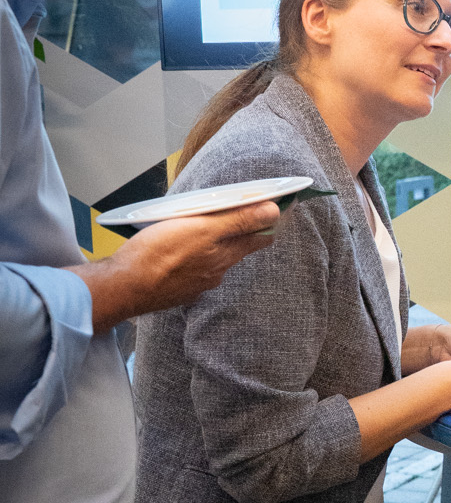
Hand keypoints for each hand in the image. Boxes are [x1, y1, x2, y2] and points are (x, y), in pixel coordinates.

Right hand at [71, 201, 282, 332]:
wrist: (125, 287)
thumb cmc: (159, 254)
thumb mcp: (202, 228)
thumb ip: (238, 221)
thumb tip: (273, 212)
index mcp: (224, 255)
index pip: (255, 239)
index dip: (264, 225)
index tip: (271, 216)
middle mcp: (215, 273)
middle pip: (234, 251)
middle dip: (239, 235)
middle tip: (240, 220)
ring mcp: (196, 284)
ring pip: (212, 262)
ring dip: (213, 248)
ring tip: (204, 234)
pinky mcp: (177, 290)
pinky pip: (191, 272)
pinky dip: (192, 261)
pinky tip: (179, 256)